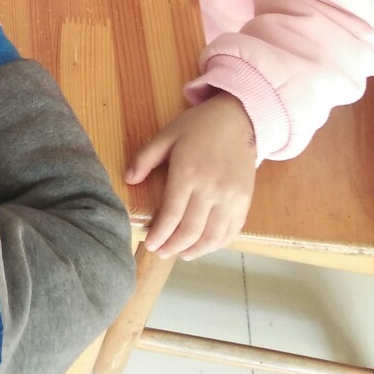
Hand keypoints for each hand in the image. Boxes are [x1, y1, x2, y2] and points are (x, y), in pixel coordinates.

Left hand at [127, 95, 257, 260]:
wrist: (239, 119)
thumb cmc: (199, 126)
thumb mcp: (167, 134)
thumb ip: (145, 157)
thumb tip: (128, 180)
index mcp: (188, 172)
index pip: (171, 214)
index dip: (159, 234)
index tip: (150, 244)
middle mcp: (211, 189)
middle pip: (191, 231)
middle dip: (173, 247)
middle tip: (161, 252)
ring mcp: (231, 197)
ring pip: (213, 236)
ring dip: (196, 251)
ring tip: (181, 254)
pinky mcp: (245, 201)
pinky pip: (232, 231)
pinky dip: (217, 244)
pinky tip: (204, 246)